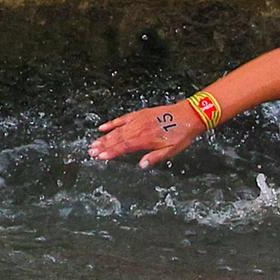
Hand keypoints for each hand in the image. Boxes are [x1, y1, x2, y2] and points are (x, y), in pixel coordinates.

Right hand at [90, 101, 205, 167]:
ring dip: (104, 137)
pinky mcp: (140, 114)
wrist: (189, 114)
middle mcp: (139, 129)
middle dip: (103, 146)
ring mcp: (138, 120)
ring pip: (117, 130)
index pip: (124, 147)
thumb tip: (141, 165)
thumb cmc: (181, 134)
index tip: (100, 157)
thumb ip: (155, 157)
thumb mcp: (172, 150)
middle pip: (117, 138)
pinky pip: (122, 119)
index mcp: (145, 139)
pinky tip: (102, 127)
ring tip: (94, 143)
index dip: (111, 152)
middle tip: (91, 151)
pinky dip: (112, 123)